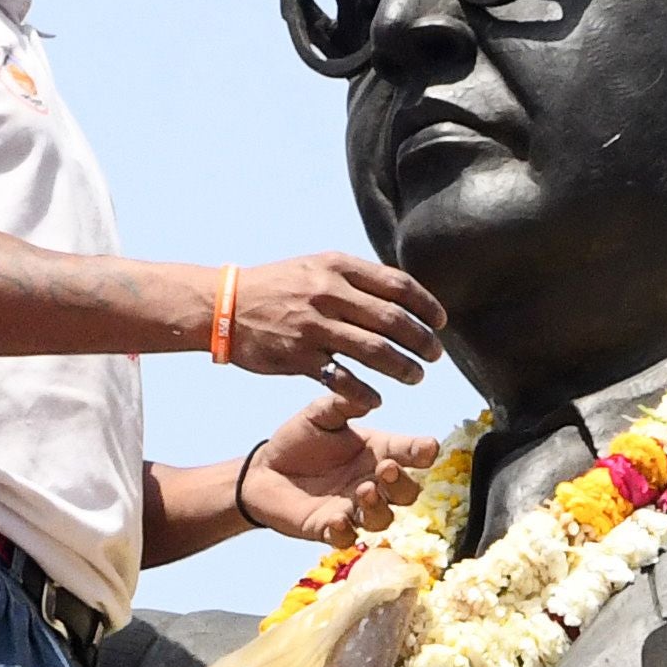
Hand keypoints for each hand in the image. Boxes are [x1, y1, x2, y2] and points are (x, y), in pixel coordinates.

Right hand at [221, 250, 443, 395]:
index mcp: (337, 266)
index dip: (426, 306)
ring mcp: (314, 326)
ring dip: (403, 368)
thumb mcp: (316, 266)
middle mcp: (329, 294)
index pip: (397, 285)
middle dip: (422, 341)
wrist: (225, 304)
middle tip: (435, 355)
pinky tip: (378, 399)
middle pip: (393, 320)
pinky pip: (343, 379)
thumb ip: (356, 278)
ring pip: (375, 351)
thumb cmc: (277, 286)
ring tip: (415, 377)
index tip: (440, 322)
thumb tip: (400, 293)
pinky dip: (365, 392)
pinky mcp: (299, 356)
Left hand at [240, 390, 439, 544]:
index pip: (410, 453)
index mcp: (377, 452)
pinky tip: (338, 520)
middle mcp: (372, 482)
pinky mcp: (329, 528)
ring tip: (364, 490)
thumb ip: (343, 404)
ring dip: (378, 507)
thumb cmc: (299, 440)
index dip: (423, 451)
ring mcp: (353, 508)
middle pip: (406, 492)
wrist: (264, 469)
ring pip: (382, 518)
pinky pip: (345, 537)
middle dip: (402, 482)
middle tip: (385, 468)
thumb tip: (368, 397)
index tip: (429, 448)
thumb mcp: (320, 414)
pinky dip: (345, 532)